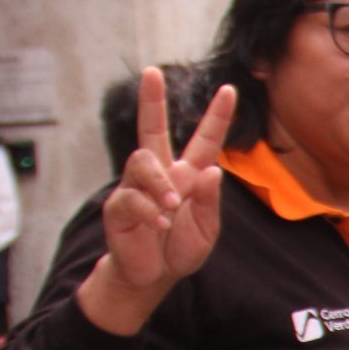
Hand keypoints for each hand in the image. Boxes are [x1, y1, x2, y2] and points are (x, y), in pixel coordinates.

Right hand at [82, 67, 235, 333]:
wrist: (153, 278)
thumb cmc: (180, 249)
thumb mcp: (206, 229)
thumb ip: (209, 202)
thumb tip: (212, 171)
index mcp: (187, 176)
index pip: (204, 140)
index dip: (216, 116)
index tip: (229, 89)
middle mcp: (160, 174)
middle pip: (152, 128)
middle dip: (152, 100)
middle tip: (152, 72)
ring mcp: (136, 187)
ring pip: (141, 162)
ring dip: (159, 183)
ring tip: (171, 206)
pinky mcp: (119, 206)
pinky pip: (131, 197)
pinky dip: (150, 211)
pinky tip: (160, 224)